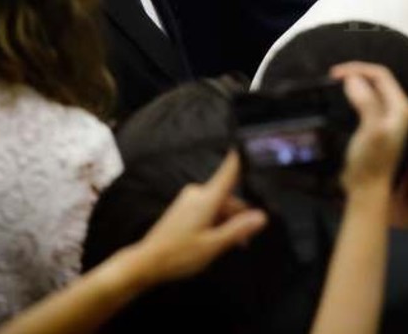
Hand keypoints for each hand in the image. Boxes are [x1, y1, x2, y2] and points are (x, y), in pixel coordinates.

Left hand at [129, 151, 267, 286]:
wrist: (146, 262)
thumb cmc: (178, 254)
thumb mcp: (213, 245)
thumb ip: (238, 229)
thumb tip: (262, 217)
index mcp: (207, 198)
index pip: (229, 170)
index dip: (242, 157)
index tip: (254, 146)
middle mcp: (198, 194)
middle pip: (229, 196)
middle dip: (239, 215)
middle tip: (246, 240)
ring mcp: (189, 200)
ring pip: (219, 205)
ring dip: (228, 222)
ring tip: (233, 245)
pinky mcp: (184, 209)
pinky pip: (208, 209)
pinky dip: (217, 222)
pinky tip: (218, 240)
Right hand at [331, 62, 407, 193]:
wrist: (367, 190)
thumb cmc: (370, 162)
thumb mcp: (371, 130)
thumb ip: (367, 102)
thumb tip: (353, 79)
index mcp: (401, 108)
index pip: (382, 75)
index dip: (359, 69)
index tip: (334, 74)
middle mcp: (399, 111)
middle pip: (379, 80)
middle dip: (357, 73)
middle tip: (333, 76)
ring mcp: (390, 120)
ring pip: (373, 90)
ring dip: (355, 83)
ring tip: (336, 84)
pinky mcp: (379, 128)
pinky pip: (368, 102)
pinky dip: (355, 96)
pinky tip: (343, 100)